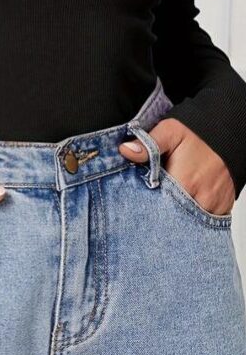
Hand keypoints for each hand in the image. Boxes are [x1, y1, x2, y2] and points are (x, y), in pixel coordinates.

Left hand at [119, 118, 234, 215]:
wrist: (229, 137)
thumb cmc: (198, 134)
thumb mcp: (170, 131)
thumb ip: (148, 143)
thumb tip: (125, 151)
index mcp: (184, 182)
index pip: (154, 203)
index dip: (143, 199)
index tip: (136, 194)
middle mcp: (200, 200)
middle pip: (170, 216)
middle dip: (157, 211)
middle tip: (151, 198)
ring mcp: (212, 208)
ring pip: (186, 222)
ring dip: (174, 215)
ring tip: (166, 200)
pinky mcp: (221, 211)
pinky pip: (201, 223)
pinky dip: (190, 218)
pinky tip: (181, 206)